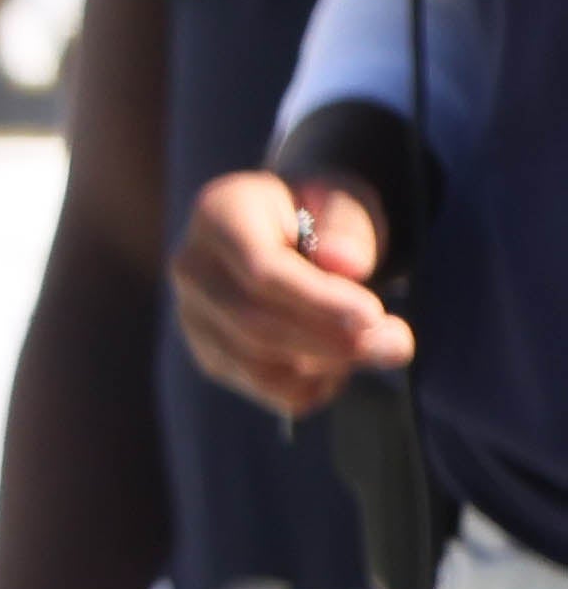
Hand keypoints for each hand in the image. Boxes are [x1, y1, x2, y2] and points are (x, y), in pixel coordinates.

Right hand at [175, 164, 407, 417]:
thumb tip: (344, 265)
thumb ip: (349, 228)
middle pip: (254, 322)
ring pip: (255, 362)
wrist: (289, 231)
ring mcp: (192, 315)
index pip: (260, 270)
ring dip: (327, 365)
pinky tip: (344, 361)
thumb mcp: (347, 202)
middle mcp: (191, 266)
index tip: (372, 316)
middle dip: (329, 341)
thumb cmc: (324, 212)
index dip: (317, 299)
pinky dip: (310, 385)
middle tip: (397, 344)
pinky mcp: (210, 352)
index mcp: (217, 213)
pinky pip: (260, 386)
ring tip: (382, 346)